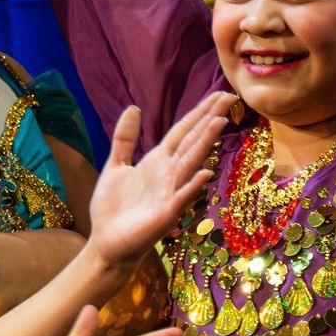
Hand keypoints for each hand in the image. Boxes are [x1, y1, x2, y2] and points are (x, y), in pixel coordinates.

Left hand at [85, 92, 232, 269]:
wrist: (106, 241)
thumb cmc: (114, 207)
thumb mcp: (116, 165)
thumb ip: (125, 138)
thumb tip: (133, 108)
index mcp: (159, 160)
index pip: (184, 131)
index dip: (199, 112)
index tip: (218, 95)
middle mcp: (170, 173)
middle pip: (193, 140)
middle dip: (209, 119)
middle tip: (229, 97)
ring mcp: (171, 192)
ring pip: (191, 162)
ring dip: (205, 143)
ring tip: (220, 122)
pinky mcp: (166, 213)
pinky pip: (182, 197)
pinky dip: (193, 186)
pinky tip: (205, 174)